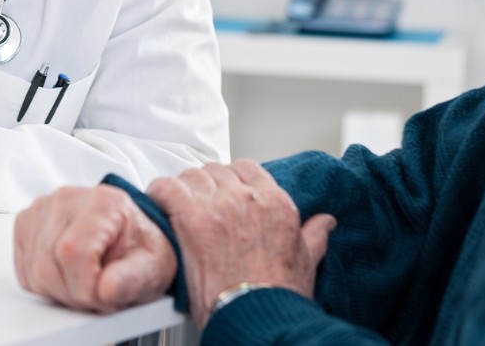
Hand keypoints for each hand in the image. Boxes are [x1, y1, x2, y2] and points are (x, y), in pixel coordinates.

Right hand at [14, 185, 176, 313]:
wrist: (131, 238)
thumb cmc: (141, 250)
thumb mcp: (153, 268)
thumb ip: (133, 279)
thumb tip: (107, 288)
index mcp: (103, 202)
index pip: (72, 252)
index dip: (86, 288)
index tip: (106, 296)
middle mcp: (68, 198)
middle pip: (49, 267)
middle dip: (75, 294)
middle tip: (101, 293)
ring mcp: (43, 208)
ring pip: (34, 273)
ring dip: (61, 292)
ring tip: (88, 284)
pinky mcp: (27, 223)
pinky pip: (25, 272)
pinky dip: (46, 285)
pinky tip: (70, 276)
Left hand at [148, 160, 335, 327]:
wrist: (257, 317)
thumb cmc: (277, 295)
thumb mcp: (306, 260)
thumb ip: (314, 235)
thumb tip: (325, 222)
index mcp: (275, 202)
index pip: (246, 169)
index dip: (231, 179)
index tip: (223, 191)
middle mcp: (247, 197)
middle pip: (216, 171)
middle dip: (206, 185)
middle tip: (197, 202)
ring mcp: (218, 205)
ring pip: (192, 177)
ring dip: (183, 190)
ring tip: (176, 205)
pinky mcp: (191, 217)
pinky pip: (167, 189)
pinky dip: (160, 193)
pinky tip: (159, 202)